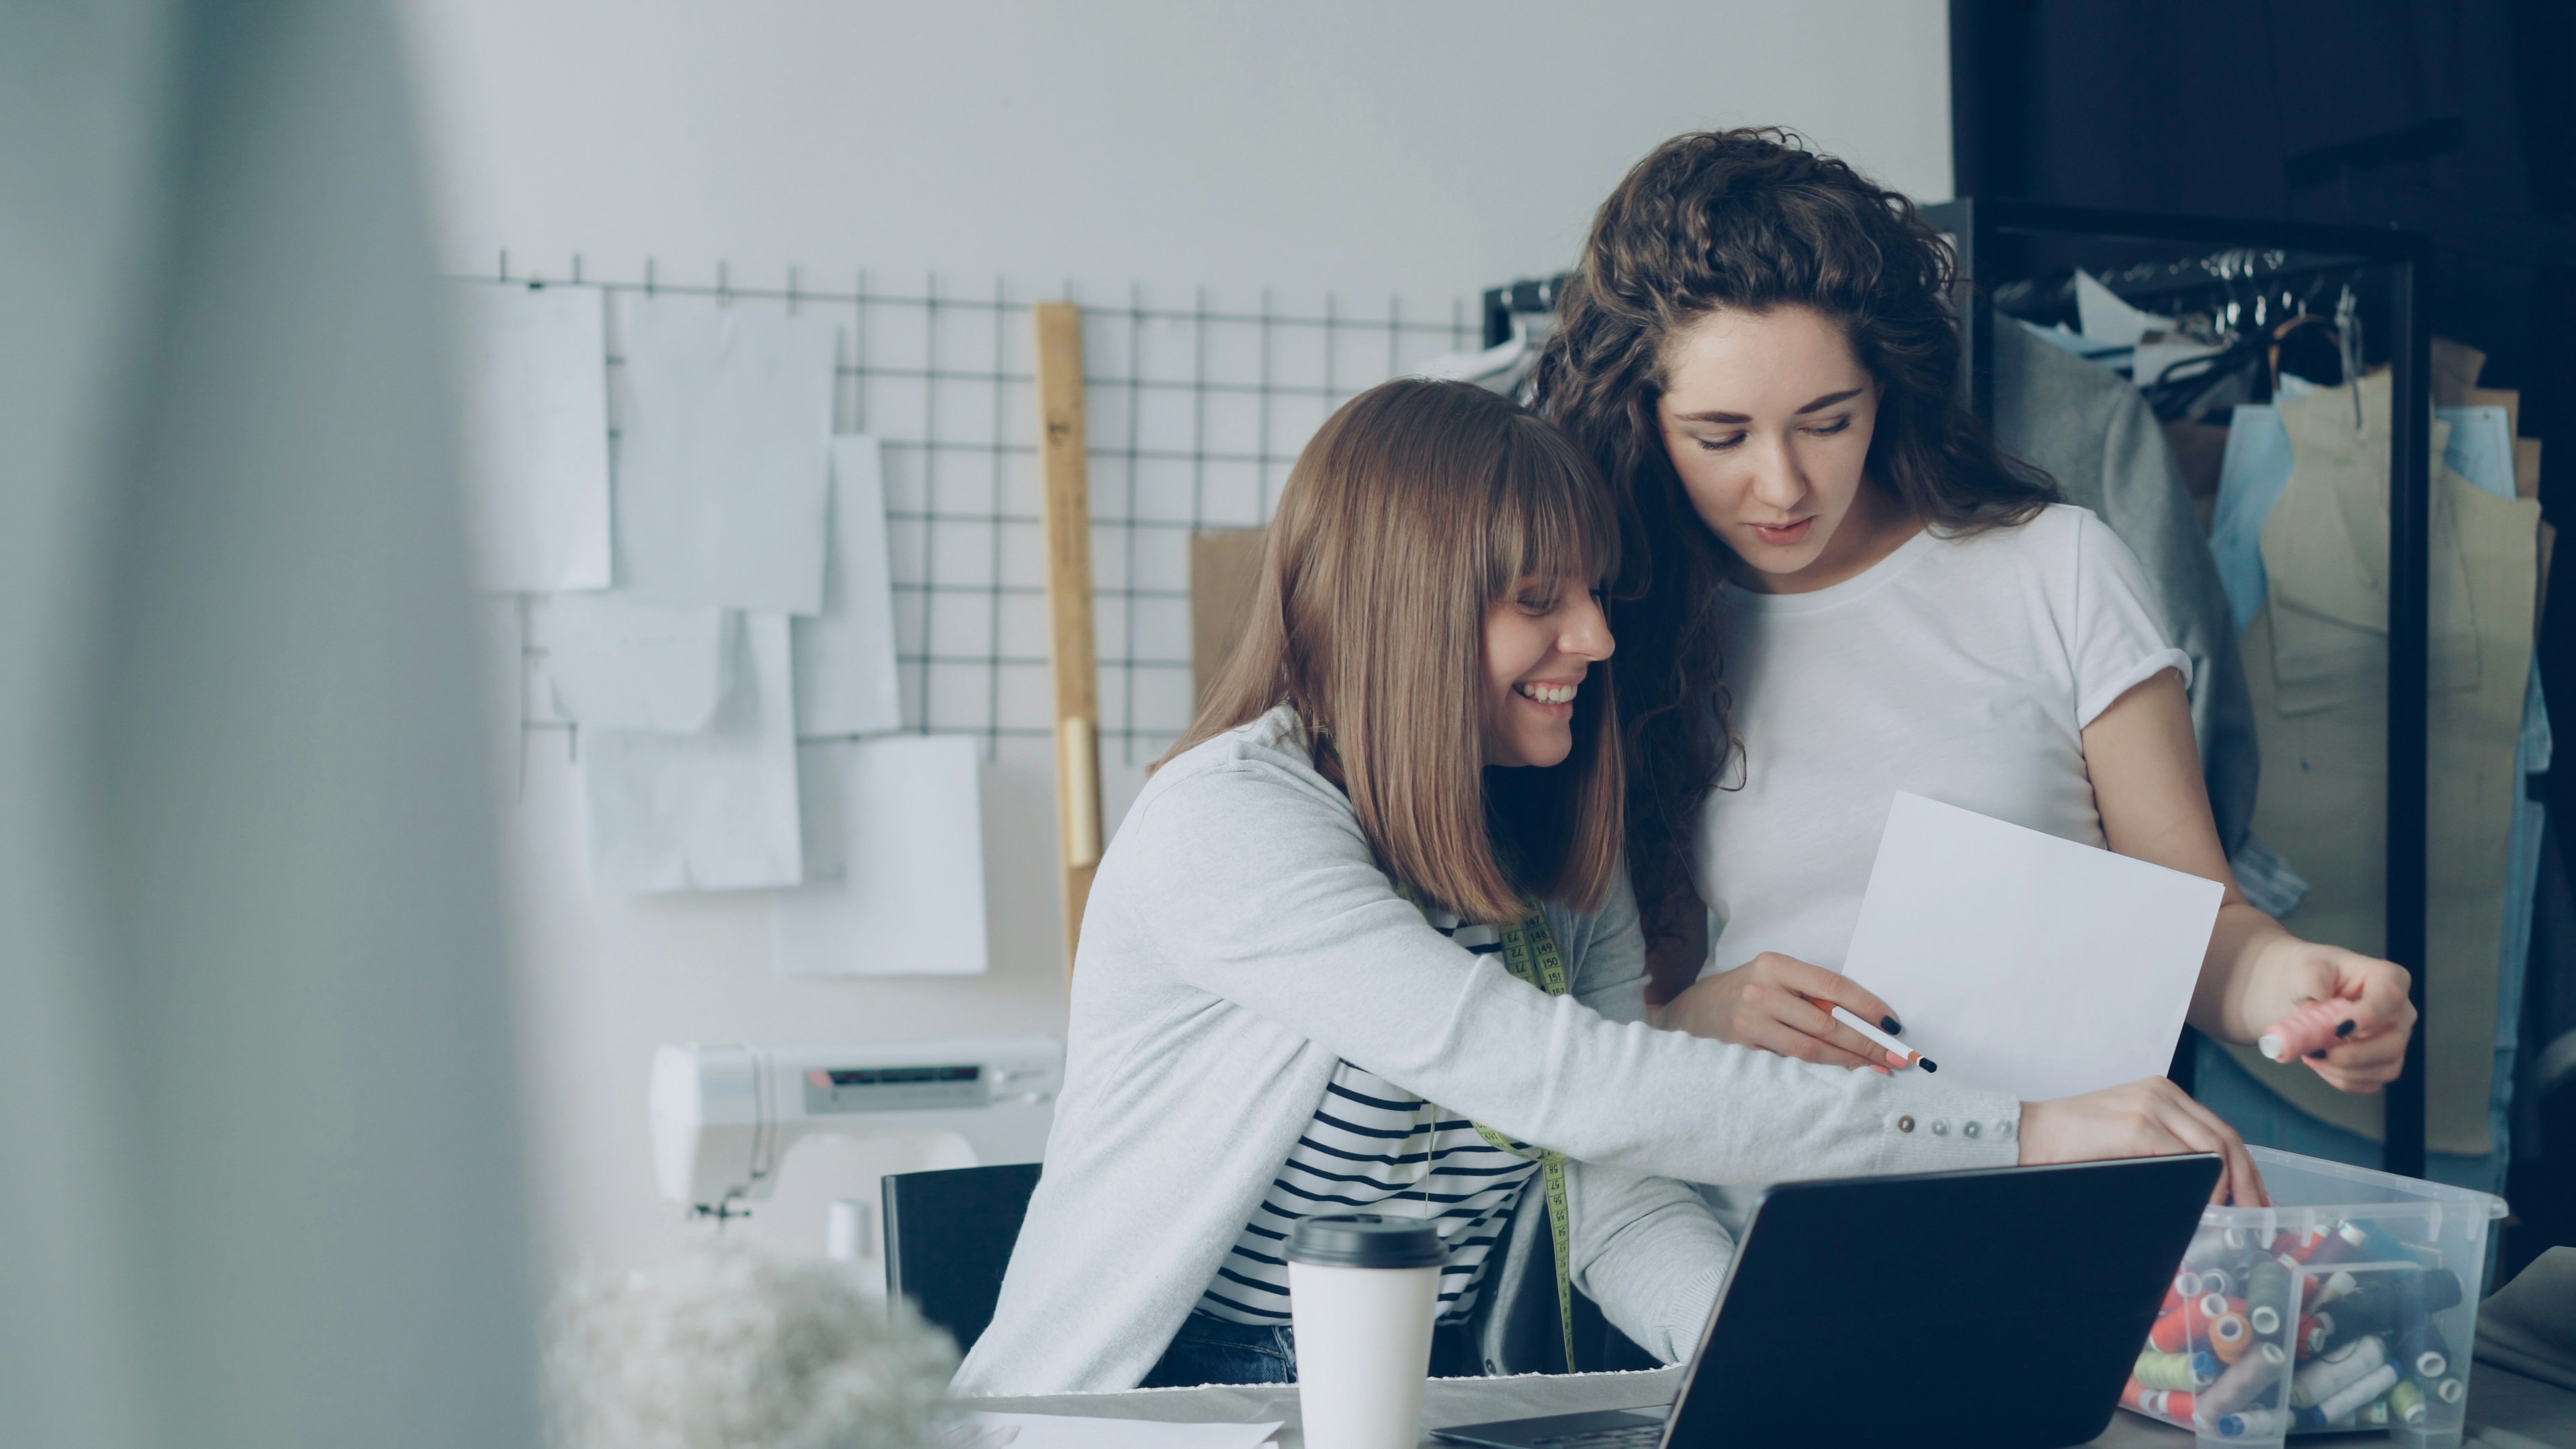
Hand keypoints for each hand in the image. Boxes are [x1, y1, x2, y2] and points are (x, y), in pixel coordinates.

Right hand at [1653, 952, 1913, 1072]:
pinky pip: (1792, 1061)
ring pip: (1812, 1047)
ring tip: (1875, 1068)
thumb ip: (1810, 994)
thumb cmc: (1745, 992)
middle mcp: (1763, 989)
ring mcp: (1751, 1019)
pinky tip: (1842, 1072)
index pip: (1833, 986)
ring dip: (1849, 1061)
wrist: (1692, 1011)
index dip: (1867, 1006)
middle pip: (1826, 1022)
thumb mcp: (1774, 979)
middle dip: (1866, 1042)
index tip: (1892, 1024)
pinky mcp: (1744, 1047)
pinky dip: (1821, 1069)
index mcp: (1776, 964)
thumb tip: (1864, 1020)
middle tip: (1894, 1057)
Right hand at [2020, 1077, 2267, 1205]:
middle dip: (2248, 1179)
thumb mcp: (2126, 1140)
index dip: (2244, 1167)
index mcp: (2161, 1094)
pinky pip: (2191, 1156)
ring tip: (2235, 1214)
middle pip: (2227, 1137)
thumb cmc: (2069, 1144)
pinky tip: (2206, 1204)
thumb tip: (2203, 1189)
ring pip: (2216, 1145)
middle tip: (2257, 1213)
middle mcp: (2162, 1093)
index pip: (2219, 1130)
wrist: (2025, 1134)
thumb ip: (2163, 1150)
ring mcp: (2151, 1106)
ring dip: (2233, 1184)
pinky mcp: (2138, 1124)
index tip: (2253, 1198)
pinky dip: (2207, 1183)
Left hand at [2243, 938, 2413, 1092]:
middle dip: (2353, 1054)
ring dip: (2344, 1070)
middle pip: (2394, 1042)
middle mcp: (2401, 1012)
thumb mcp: (2308, 966)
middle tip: (2317, 1051)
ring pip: (2386, 1068)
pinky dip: (2341, 1079)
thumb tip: (2313, 1004)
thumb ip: (2311, 981)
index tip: (2337, 1028)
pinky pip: (2370, 1082)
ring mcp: (2396, 1040)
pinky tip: (2320, 1063)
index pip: (2389, 997)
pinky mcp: (2384, 1063)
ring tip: (2311, 1054)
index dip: (2367, 1016)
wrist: (2309, 993)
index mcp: (2389, 978)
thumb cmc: (2315, 975)